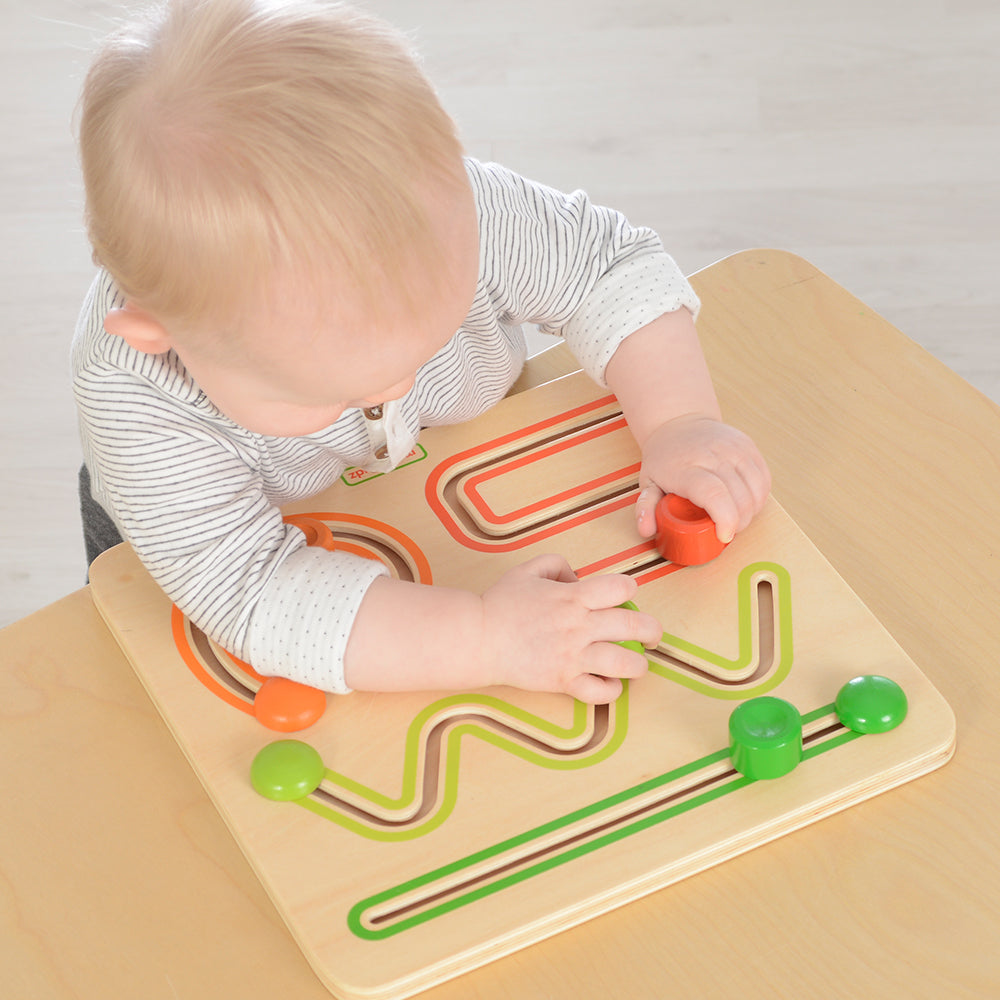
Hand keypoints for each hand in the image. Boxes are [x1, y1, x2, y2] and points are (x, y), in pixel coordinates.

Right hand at [478, 555, 661, 703]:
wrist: (478, 638)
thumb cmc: (501, 604)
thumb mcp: (528, 570)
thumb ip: (557, 564)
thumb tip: (578, 577)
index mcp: (573, 596)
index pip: (621, 587)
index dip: (628, 589)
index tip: (626, 596)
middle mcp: (579, 625)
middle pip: (634, 625)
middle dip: (652, 630)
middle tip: (652, 635)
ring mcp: (573, 655)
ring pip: (625, 662)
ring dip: (639, 664)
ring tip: (638, 665)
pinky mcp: (563, 680)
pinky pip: (599, 691)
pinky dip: (611, 690)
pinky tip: (610, 684)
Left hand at [633, 414, 770, 543]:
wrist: (678, 422)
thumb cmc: (664, 459)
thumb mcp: (647, 483)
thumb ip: (645, 508)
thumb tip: (646, 530)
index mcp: (687, 468)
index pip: (714, 495)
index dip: (725, 519)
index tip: (723, 536)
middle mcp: (713, 455)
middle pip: (739, 497)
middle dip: (738, 523)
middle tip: (726, 530)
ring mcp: (734, 448)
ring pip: (756, 489)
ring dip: (751, 512)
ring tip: (736, 518)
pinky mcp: (748, 446)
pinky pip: (764, 478)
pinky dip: (759, 497)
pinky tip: (747, 503)